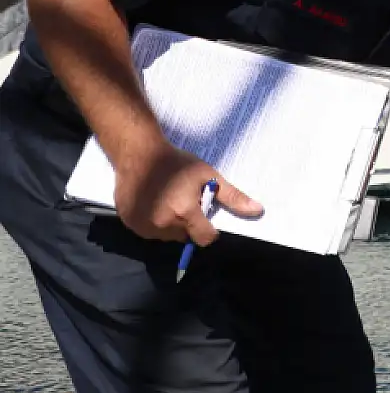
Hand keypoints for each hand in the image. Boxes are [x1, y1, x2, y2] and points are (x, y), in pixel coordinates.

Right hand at [112, 139, 263, 244]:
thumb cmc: (177, 163)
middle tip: (183, 202)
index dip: (208, 229)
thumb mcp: (208, 176)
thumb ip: (232, 197)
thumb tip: (258, 211)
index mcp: (184, 213)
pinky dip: (152, 223)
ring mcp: (143, 226)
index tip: (204, 214)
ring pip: (166, 236)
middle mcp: (163, 224)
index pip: (205, 238)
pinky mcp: (128, 223)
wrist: (138, 153)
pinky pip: (148, 231)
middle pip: (185, 237)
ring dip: (171, 225)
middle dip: (189, 224)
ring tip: (167, 201)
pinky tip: (152, 203)